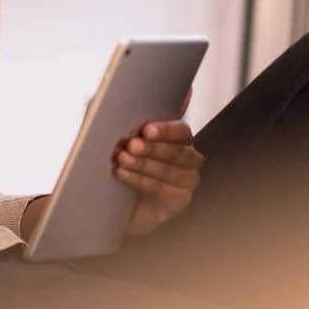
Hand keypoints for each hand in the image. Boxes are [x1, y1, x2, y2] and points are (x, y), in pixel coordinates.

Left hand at [117, 119, 203, 236]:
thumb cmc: (128, 161)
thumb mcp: (128, 140)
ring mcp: (187, 180)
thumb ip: (129, 126)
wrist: (126, 200)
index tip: (146, 130)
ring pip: (168, 171)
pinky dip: (140, 180)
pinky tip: (123, 173)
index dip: (165, 130)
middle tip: (132, 145)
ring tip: (122, 159)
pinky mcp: (179, 199)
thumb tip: (118, 109)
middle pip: (177, 152)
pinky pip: (160, 188)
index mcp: (180, 138)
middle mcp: (189, 158)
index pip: (181, 131)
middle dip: (153, 148)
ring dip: (144, 164)